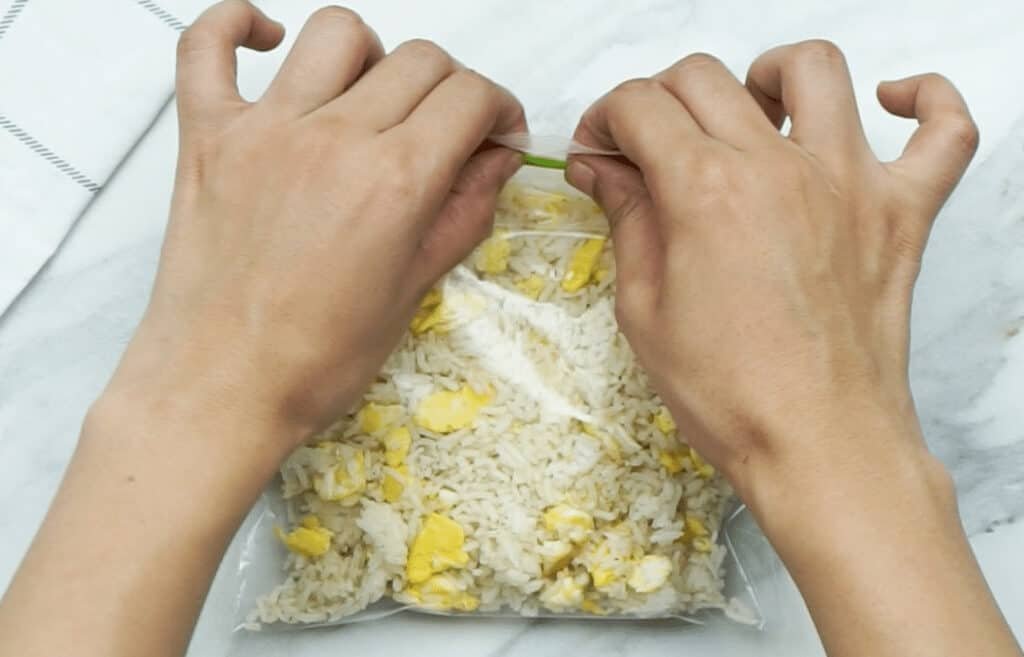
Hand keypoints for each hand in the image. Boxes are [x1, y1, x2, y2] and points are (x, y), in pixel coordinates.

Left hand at [0, 4, 524, 656]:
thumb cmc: (319, 359)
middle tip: (446, 130)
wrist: (221, 388)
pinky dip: (236, 24)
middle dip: (451, 88)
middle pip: (419, 59)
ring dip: (372, 56)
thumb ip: (464, 212)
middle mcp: (335, 138)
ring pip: (336, 33)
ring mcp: (265, 128)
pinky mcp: (206, 134)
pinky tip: (269, 43)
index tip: (495, 134)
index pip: (469, 95)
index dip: (497, 108)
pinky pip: (207, 44)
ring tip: (370, 99)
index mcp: (396, 181)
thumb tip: (499, 157)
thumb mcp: (414, 292)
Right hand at [566, 41, 976, 501]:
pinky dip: (926, 100)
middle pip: (706, 77)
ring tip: (749, 109)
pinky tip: (892, 102)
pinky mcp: (903, 213)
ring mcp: (850, 184)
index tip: (601, 150)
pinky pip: (946, 129)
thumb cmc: (728, 394)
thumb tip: (601, 167)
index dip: (605, 120)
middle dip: (658, 98)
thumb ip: (626, 219)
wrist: (818, 447)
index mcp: (705, 191)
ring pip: (815, 70)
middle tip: (647, 144)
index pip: (641, 106)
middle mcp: (778, 168)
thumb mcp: (644, 309)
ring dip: (768, 74)